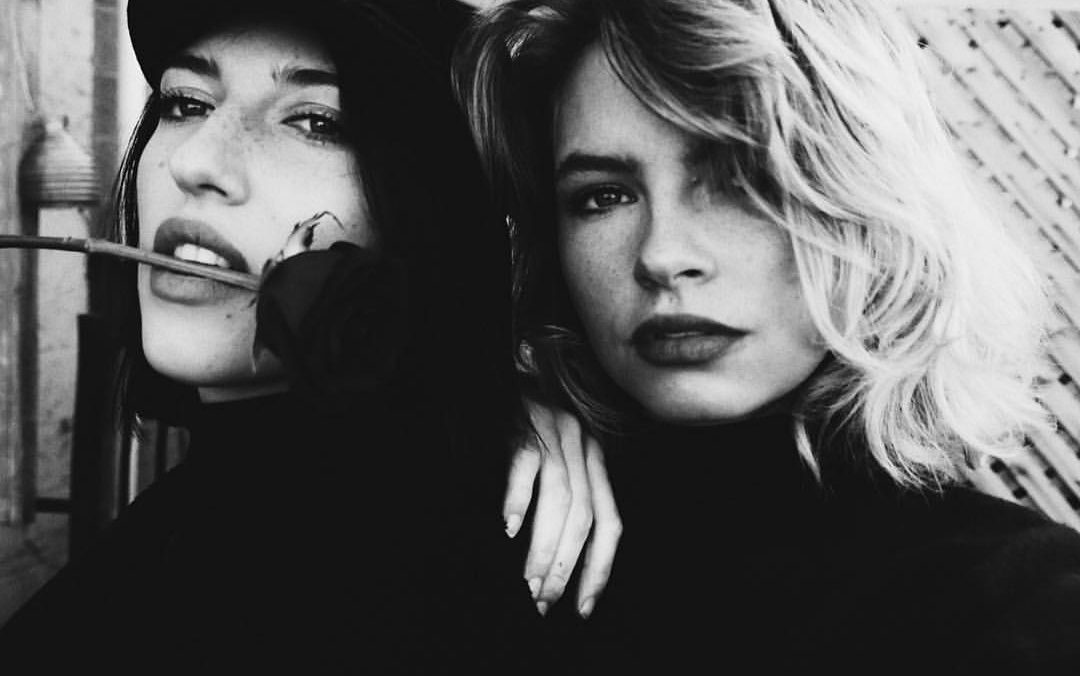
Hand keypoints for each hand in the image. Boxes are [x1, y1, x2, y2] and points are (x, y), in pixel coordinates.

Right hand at [504, 399, 621, 617]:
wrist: (501, 372)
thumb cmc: (522, 424)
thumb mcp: (555, 459)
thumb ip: (563, 498)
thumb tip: (555, 560)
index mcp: (595, 462)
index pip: (610, 523)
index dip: (600, 568)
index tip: (583, 607)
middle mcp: (583, 447)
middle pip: (585, 518)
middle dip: (567, 566)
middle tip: (544, 601)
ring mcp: (555, 433)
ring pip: (562, 499)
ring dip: (545, 547)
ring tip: (528, 581)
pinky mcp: (524, 424)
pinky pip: (526, 465)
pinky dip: (518, 500)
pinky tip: (508, 529)